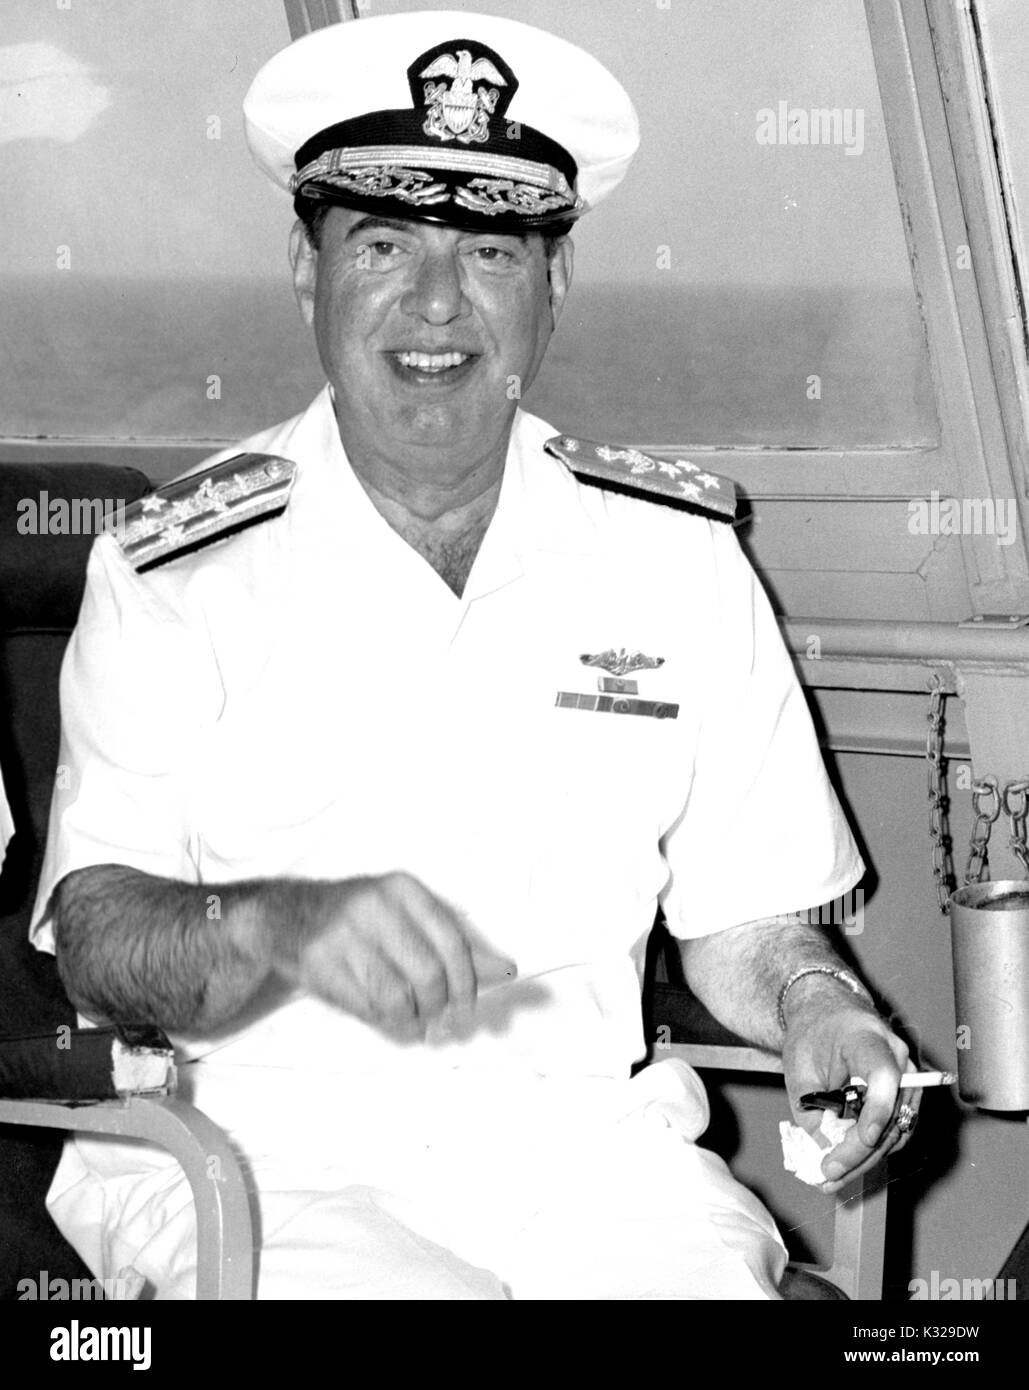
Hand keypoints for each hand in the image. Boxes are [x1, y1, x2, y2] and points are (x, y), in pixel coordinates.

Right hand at [270, 871, 516, 1039]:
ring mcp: (344, 935)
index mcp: (404, 889)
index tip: (469, 1008)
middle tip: (441, 1019)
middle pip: (428, 973)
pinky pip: (367, 1006)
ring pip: (397, 996)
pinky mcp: (320, 964)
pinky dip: (386, 1021)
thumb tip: (507, 971)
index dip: (467, 983)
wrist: (288, 915)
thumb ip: (456, 944)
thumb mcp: (409, 916)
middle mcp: (374, 906)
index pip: (452, 942)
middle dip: (440, 1005)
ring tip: (414, 1022)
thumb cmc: (362, 920)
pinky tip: (389, 1018)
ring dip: (413, 1020)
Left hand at [782, 994, 914, 1193]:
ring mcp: (907, 1076)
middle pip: (890, 1112)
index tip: (864, 1138)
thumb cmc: (813, 1034)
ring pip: (896, 1128)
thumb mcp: (799, 1067)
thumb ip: (810, 1107)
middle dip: (860, 1150)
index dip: (877, 1109)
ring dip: (866, 1158)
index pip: (883, 1075)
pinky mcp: (905, 1095)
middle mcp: (896, 1057)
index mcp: (866, 1038)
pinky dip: (873, 1149)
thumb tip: (825, 1147)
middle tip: (829, 1172)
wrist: (827, 1016)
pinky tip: (848, 1163)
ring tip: (834, 1176)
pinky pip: (895, 1128)